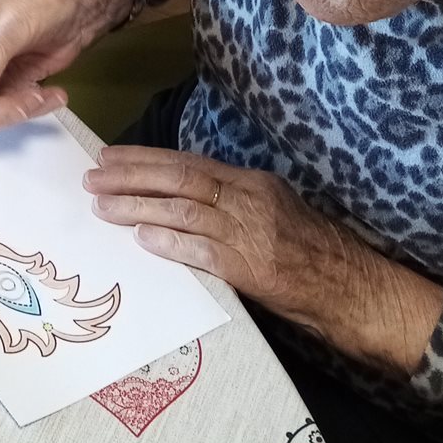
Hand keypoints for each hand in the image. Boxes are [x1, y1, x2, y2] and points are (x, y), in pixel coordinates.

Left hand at [85, 146, 442, 375]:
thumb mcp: (272, 208)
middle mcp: (246, 198)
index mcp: (250, 180)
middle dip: (130, 176)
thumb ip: (230, 200)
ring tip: (101, 206)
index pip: (188, 162)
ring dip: (136, 206)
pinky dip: (171, 241)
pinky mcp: (250, 266)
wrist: (350, 284)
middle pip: (179, 178)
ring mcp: (248, 231)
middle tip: (92, 177)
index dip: (145, 159)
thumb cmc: (310, 249)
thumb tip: (180, 197)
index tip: (110, 157)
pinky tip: (142, 238)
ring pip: (183, 209)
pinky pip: (203, 250)